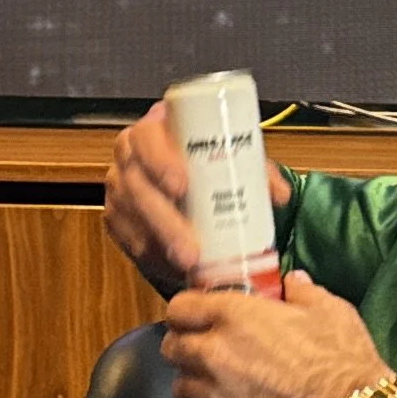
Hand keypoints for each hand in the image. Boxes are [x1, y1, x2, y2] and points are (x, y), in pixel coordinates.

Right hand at [104, 97, 292, 298]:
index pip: (147, 138)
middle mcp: (130, 158)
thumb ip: (257, 172)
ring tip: (188, 263)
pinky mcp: (118, 218)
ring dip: (159, 242)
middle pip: (136, 185)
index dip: (160, 161)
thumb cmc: (206, 167)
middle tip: (191, 248)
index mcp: (155, 132)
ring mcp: (120, 189)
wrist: (184, 184)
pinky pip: (127, 239)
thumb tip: (279, 194)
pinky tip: (169, 264)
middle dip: (164, 220)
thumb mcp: (233, 160)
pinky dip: (150, 253)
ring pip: (130, 216)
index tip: (182, 186)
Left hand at [161, 272, 389, 397]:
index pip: (179, 308)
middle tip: (208, 351)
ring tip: (222, 388)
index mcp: (233, 317)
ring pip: (181, 390)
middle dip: (185, 347)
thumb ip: (302, 292)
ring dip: (197, 385)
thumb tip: (292, 282)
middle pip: (171, 349)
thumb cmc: (343, 360)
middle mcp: (213, 355)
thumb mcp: (330, 311)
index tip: (198, 317)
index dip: (187, 312)